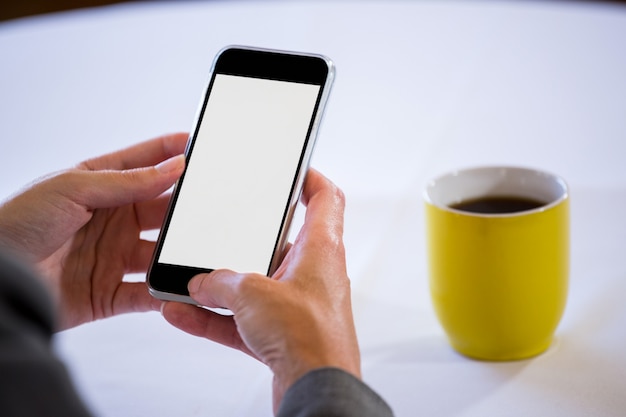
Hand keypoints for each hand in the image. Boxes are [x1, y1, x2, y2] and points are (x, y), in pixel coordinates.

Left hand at [0, 133, 186, 329]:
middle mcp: (110, 221)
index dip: (169, 152)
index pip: (142, 163)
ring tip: (201, 248)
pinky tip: (183, 287)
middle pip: (159, 210)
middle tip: (211, 203)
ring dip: (179, 252)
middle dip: (184, 207)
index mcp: (98, 186)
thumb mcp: (73, 188)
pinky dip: (167, 293)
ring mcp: (112, 257)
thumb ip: (127, 181)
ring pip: (160, 253)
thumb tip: (172, 167)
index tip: (198, 145)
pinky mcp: (110, 293)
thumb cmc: (18, 224)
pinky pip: (148, 294)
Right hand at [162, 169, 360, 411]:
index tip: (291, 168)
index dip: (309, 177)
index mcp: (321, 249)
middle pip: (281, 243)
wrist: (316, 390)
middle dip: (245, 240)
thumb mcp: (252, 294)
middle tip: (220, 232)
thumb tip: (202, 284)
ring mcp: (298, 306)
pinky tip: (182, 315)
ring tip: (188, 282)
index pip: (326, 198)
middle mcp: (313, 274)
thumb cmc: (309, 338)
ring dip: (221, 286)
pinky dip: (215, 318)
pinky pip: (243, 321)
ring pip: (256, 286)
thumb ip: (221, 283)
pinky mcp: (283, 336)